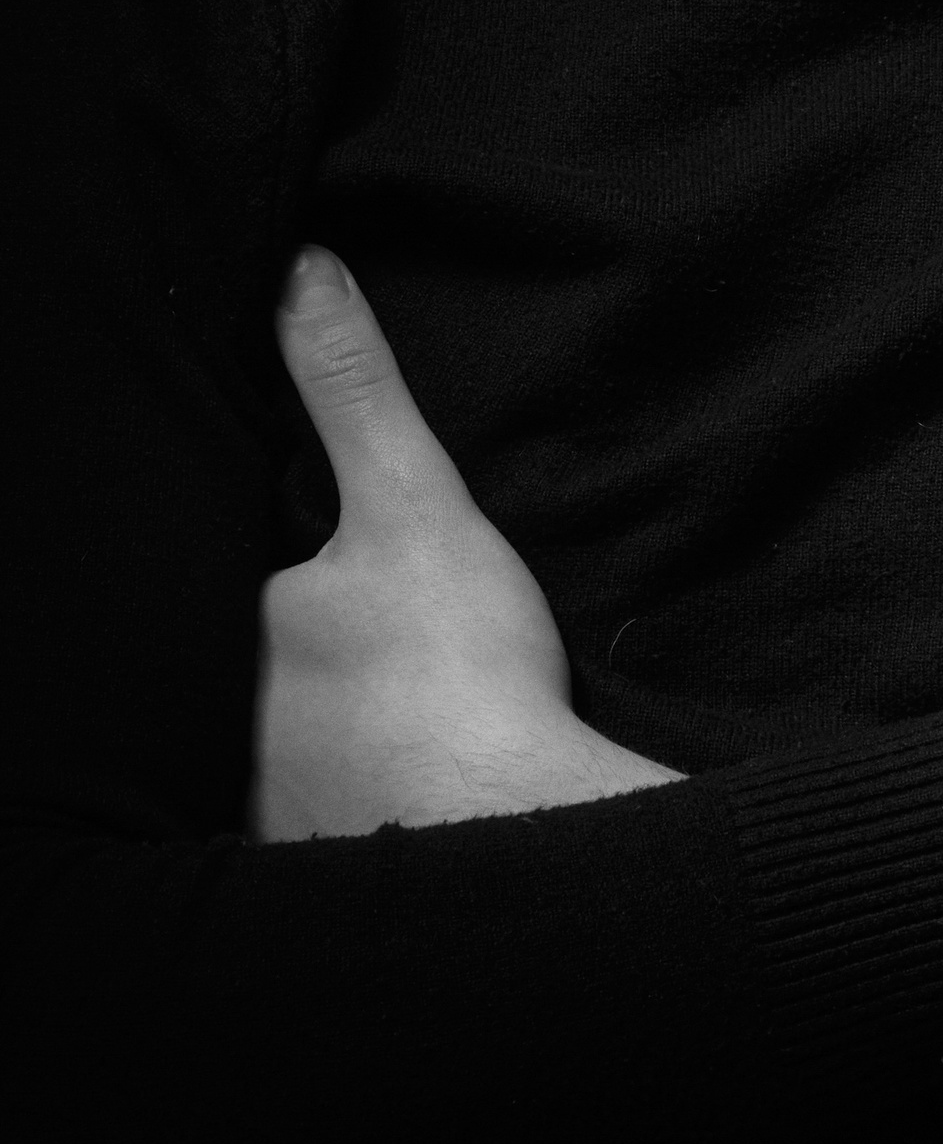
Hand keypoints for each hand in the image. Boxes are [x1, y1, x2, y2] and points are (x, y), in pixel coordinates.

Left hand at [252, 247, 677, 841]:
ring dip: (331, 733)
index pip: (242, 582)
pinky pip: (328, 820)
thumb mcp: (413, 499)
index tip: (354, 566)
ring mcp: (268, 810)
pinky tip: (410, 786)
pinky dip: (361, 800)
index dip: (294, 566)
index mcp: (235, 633)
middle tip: (386, 646)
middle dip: (305, 657)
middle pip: (260, 667)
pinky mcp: (318, 871)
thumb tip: (300, 272)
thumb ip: (354, 387)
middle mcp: (225, 731)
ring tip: (399, 712)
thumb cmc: (458, 670)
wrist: (515, 829)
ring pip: (290, 747)